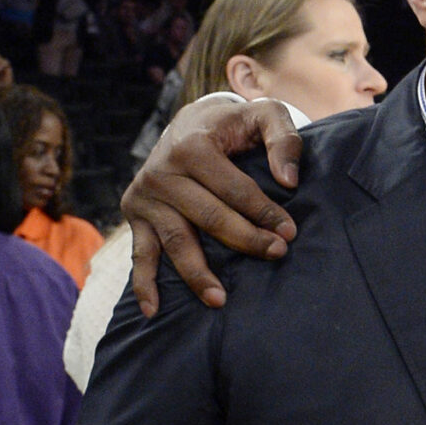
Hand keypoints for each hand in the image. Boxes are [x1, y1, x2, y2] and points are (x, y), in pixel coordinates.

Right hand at [123, 95, 304, 314]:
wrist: (187, 123)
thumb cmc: (233, 124)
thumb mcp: (264, 114)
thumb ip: (284, 138)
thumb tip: (290, 180)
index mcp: (192, 146)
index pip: (234, 189)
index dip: (264, 211)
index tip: (290, 232)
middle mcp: (161, 171)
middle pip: (208, 216)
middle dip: (244, 239)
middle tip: (276, 254)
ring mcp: (145, 196)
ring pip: (175, 240)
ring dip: (197, 273)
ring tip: (220, 300)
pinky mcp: (135, 214)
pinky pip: (139, 253)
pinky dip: (144, 283)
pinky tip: (154, 310)